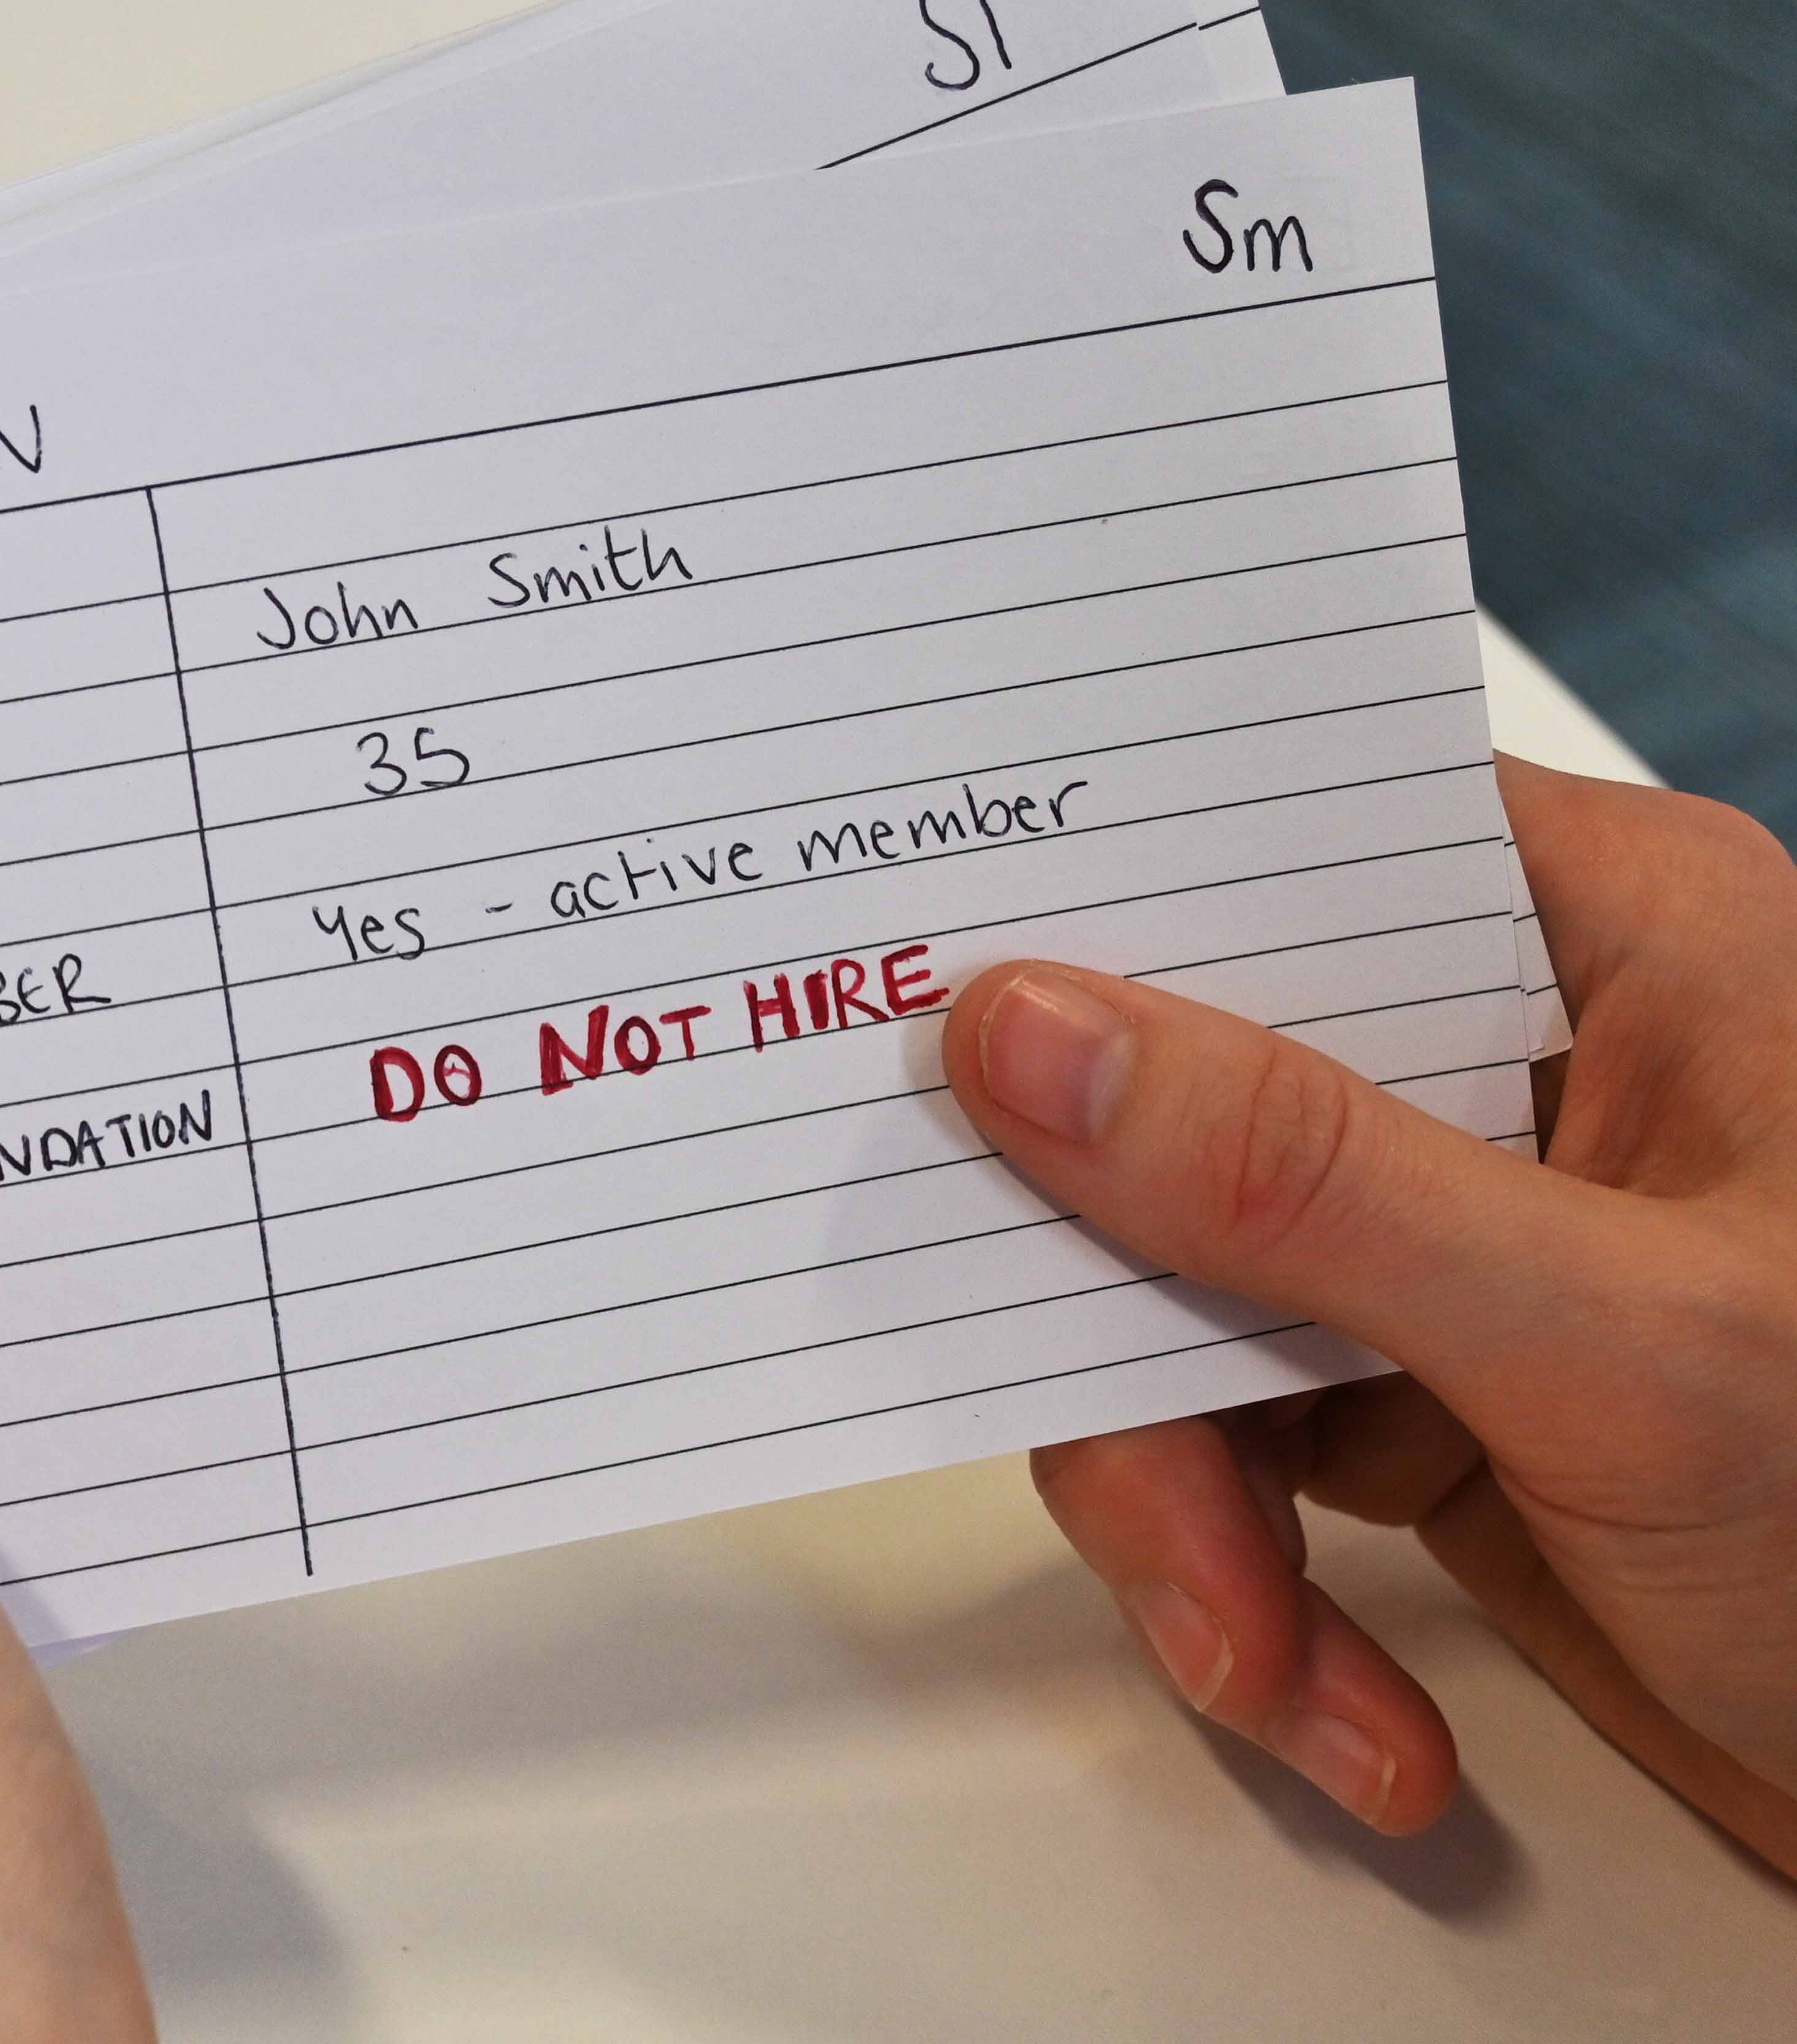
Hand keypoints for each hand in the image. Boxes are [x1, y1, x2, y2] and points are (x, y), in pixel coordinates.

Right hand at [945, 755, 1796, 1866]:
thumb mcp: (1628, 1349)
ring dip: (1190, 1525)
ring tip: (1265, 1666)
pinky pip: (1229, 1452)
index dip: (1089, 925)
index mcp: (1607, 940)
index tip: (927, 1018)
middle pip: (1172, 1114)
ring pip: (1170, 1312)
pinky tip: (1353, 1710)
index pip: (1277, 847)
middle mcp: (1508, 1066)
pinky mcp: (1422, 1399)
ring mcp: (1457, 1238)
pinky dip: (1259, 1600)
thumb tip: (1029, 1034)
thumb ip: (1310, 1184)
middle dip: (1130, 1354)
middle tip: (1145, 1497)